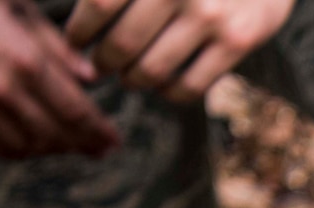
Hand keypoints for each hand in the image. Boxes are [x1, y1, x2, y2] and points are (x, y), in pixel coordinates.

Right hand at [0, 0, 117, 157]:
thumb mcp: (20, 8)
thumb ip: (58, 48)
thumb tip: (91, 79)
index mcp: (25, 60)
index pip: (75, 112)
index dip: (99, 132)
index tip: (113, 140)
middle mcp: (0, 89)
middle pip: (54, 135)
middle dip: (81, 145)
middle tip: (98, 149)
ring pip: (23, 147)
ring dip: (49, 150)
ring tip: (65, 145)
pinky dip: (14, 151)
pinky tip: (28, 145)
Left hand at [64, 0, 294, 102]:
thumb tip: (86, 12)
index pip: (98, 5)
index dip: (79, 31)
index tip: (74, 43)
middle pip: (122, 44)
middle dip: (103, 62)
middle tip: (100, 65)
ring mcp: (212, 16)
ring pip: (152, 70)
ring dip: (133, 80)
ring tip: (129, 76)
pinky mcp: (238, 41)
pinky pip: (190, 86)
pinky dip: (168, 93)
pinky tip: (163, 84)